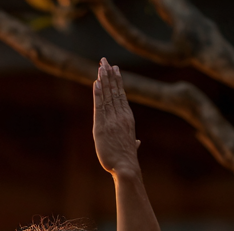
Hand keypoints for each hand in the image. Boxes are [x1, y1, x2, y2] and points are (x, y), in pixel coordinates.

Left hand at [93, 58, 139, 175]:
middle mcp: (120, 116)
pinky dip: (97, 94)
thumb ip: (134, 142)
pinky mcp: (102, 127)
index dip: (117, 81)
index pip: (121, 96)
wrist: (126, 167)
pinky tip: (96, 83)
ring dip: (103, 80)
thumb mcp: (131, 147)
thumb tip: (137, 143)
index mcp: (127, 118)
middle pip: (114, 91)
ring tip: (100, 66)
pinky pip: (99, 107)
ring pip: (107, 96)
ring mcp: (111, 120)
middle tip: (105, 60)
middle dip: (109, 75)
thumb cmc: (128, 160)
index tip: (114, 69)